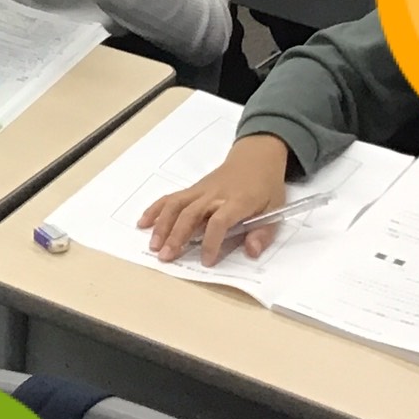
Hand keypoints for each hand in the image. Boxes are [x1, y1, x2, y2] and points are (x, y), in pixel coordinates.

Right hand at [138, 133, 290, 265]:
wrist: (255, 157)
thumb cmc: (265, 187)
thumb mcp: (275, 209)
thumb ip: (263, 233)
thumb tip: (251, 252)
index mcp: (237, 201)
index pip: (219, 221)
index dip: (211, 242)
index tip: (207, 261)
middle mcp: (214, 195)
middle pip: (191, 214)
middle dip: (177, 236)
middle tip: (166, 257)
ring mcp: (200, 190)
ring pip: (176, 205)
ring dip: (162, 225)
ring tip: (153, 245)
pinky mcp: (192, 189)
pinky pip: (171, 198)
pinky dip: (156, 209)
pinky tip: (143, 222)